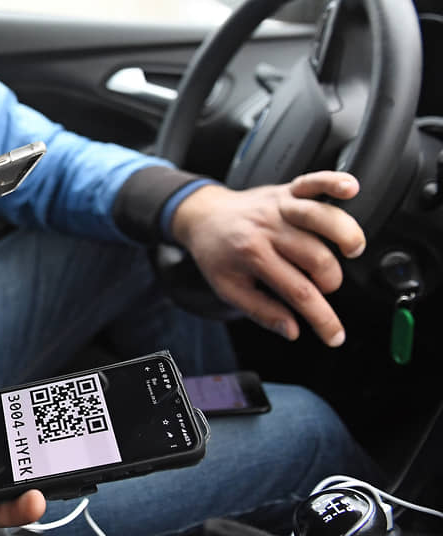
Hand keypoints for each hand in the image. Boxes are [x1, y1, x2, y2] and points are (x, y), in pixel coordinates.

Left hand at [171, 171, 365, 346]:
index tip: (335, 336)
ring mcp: (279, 207)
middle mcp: (268, 228)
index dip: (322, 318)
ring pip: (323, 218)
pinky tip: (351, 189)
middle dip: (330, 282)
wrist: (202, 216)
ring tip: (351, 252)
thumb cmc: (216, 253)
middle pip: (317, 257)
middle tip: (323, 288)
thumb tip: (293, 331)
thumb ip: (261, 312)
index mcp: (253, 255)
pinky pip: (313, 181)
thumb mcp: (228, 289)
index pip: (299, 292)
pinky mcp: (286, 190)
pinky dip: (334, 182)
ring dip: (346, 236)